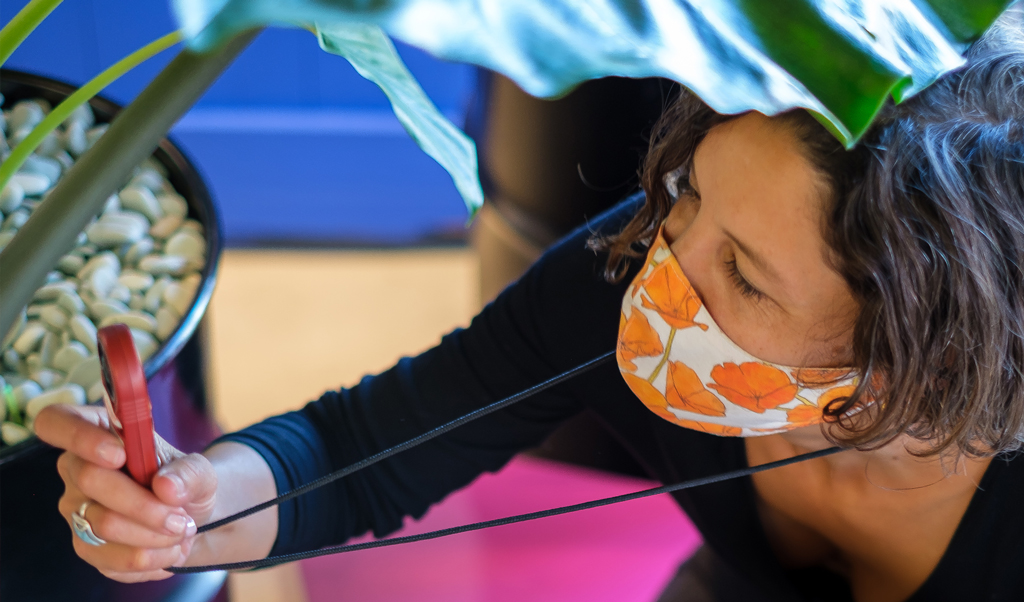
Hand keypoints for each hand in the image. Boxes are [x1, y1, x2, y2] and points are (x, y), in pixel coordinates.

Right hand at [34, 404, 217, 582]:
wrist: (189, 520)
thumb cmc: (185, 483)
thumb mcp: (201, 470)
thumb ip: (190, 472)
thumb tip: (165, 487)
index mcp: (98, 432)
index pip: (57, 421)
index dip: (80, 436)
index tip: (118, 453)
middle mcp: (77, 470)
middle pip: (90, 479)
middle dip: (143, 502)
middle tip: (180, 516)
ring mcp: (76, 510)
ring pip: (104, 524)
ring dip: (154, 533)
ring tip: (182, 529)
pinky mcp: (86, 546)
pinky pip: (112, 558)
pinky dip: (153, 556)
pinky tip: (170, 547)